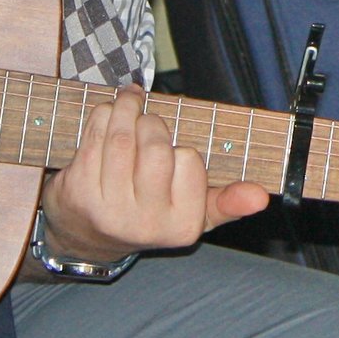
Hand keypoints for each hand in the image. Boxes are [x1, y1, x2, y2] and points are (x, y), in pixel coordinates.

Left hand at [38, 88, 270, 262]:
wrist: (87, 236)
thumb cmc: (147, 213)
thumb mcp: (192, 215)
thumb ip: (227, 203)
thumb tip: (260, 197)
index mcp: (181, 226)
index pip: (189, 161)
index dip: (181, 151)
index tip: (173, 158)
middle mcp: (145, 224)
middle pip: (157, 147)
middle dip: (153, 123)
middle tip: (149, 123)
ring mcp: (108, 209)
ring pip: (123, 138)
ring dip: (127, 108)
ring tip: (130, 102)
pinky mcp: (78, 192)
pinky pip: (95, 138)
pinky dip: (104, 115)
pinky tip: (109, 113)